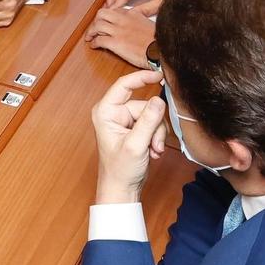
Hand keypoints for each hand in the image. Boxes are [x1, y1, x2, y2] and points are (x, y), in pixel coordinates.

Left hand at [83, 7, 156, 68]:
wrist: (160, 51)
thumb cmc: (159, 41)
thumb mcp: (149, 25)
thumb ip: (139, 22)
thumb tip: (135, 27)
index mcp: (133, 14)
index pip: (115, 10)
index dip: (108, 16)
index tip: (106, 21)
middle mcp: (124, 20)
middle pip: (102, 13)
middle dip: (96, 20)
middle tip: (95, 27)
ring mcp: (118, 31)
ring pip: (97, 25)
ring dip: (91, 31)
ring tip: (90, 36)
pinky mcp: (115, 43)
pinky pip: (99, 40)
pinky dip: (94, 42)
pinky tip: (93, 45)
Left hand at [91, 70, 167, 203]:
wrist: (121, 189)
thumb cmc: (119, 170)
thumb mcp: (135, 145)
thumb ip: (148, 121)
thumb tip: (159, 100)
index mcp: (106, 112)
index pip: (124, 85)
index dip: (142, 77)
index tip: (159, 75)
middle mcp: (115, 113)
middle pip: (144, 104)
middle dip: (154, 124)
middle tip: (154, 143)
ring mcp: (125, 121)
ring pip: (152, 116)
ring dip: (157, 134)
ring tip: (153, 150)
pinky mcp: (135, 129)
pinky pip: (153, 124)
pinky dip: (156, 138)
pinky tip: (153, 151)